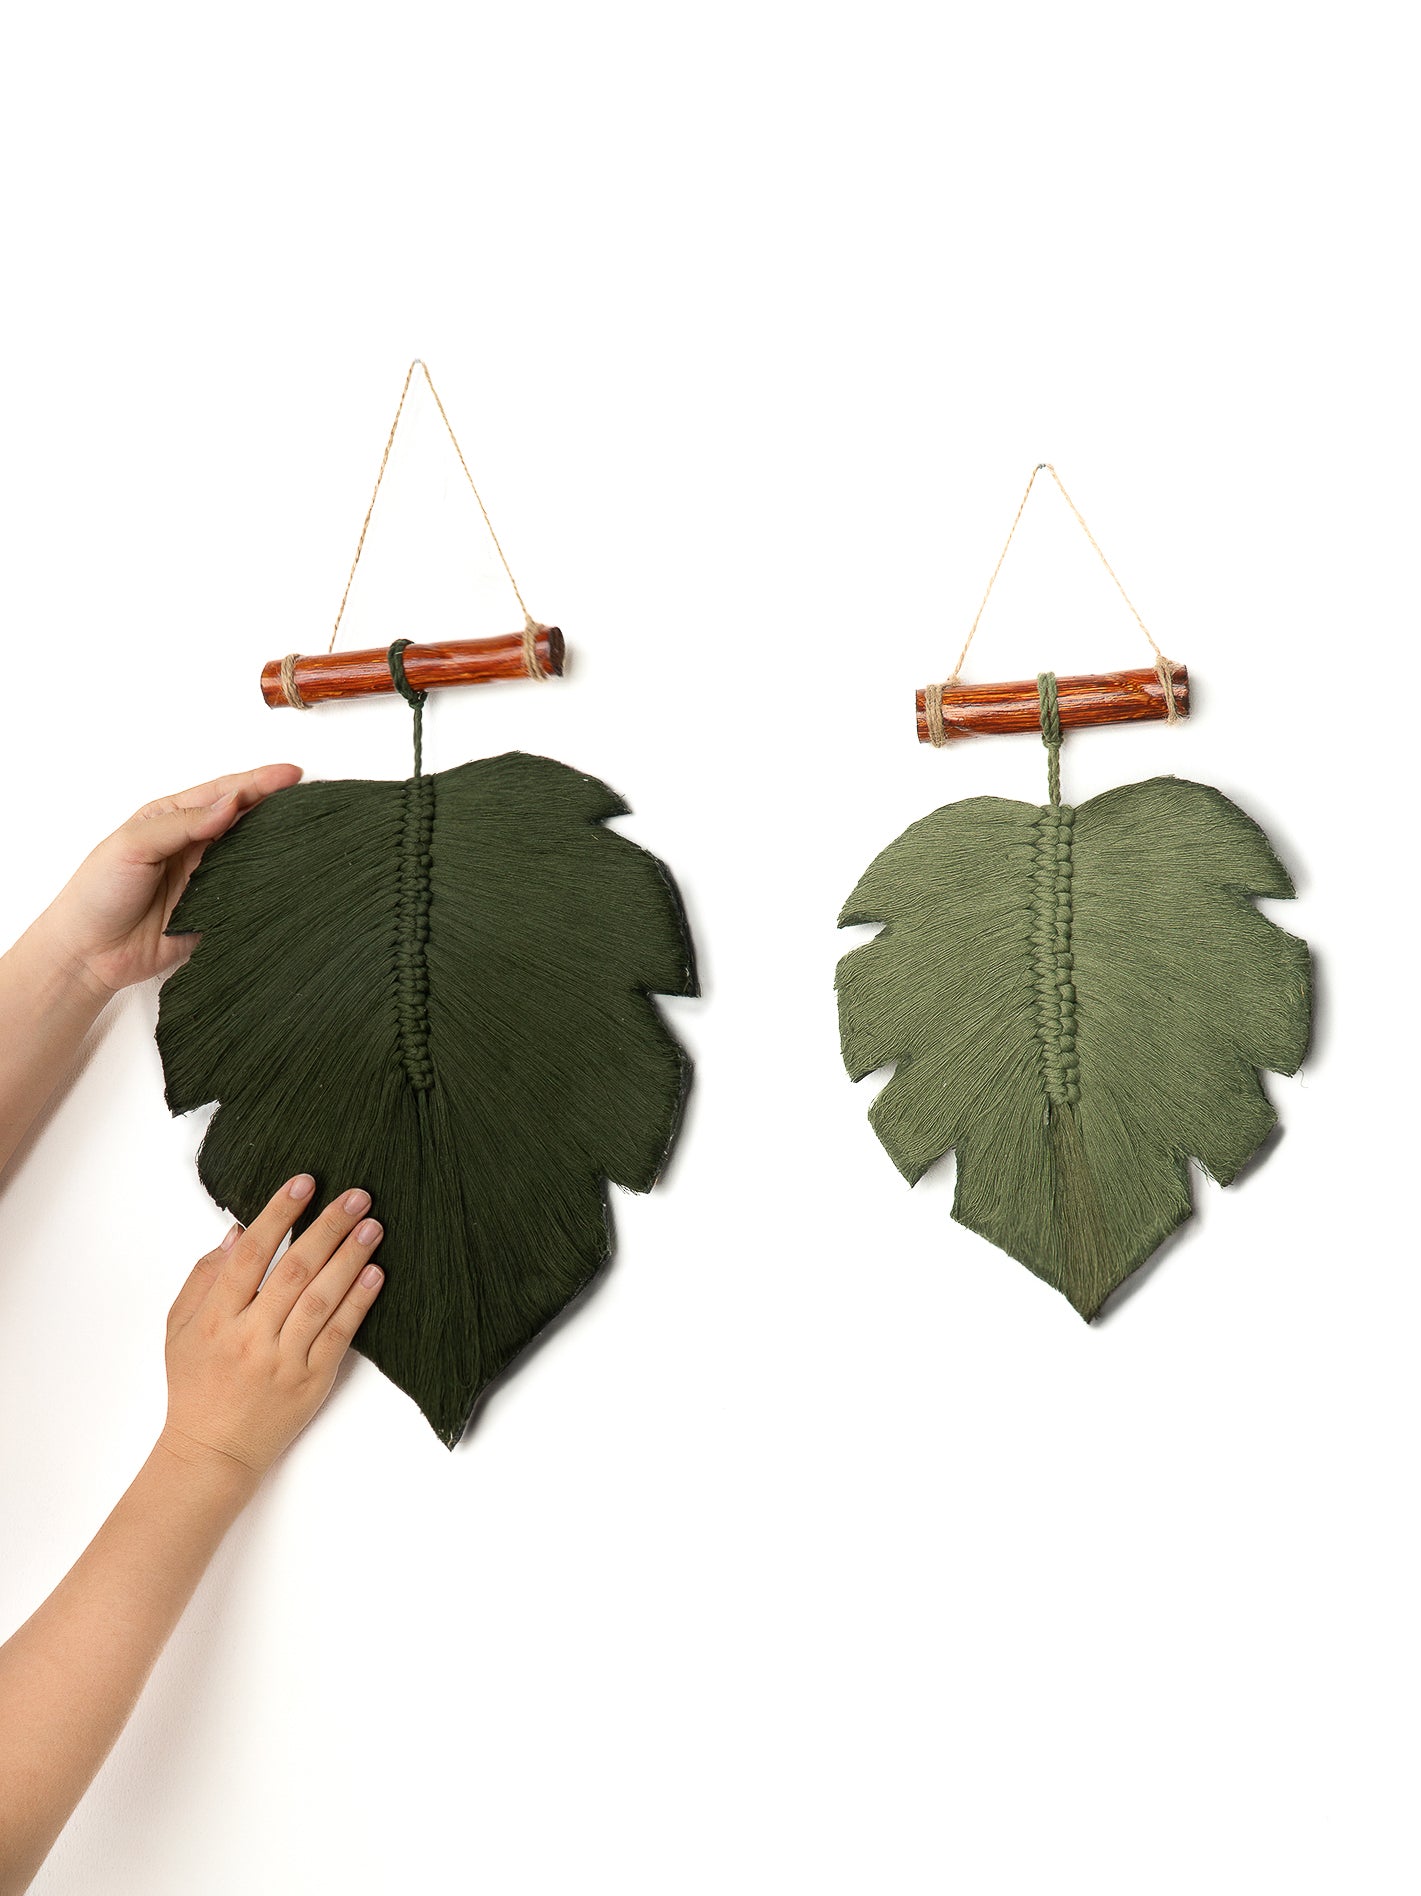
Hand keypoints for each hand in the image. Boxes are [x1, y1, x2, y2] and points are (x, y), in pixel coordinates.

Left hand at [37, 764, 301, 997]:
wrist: (88, 953)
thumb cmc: (98, 893)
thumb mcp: (132, 845)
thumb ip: (182, 823)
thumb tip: (230, 805)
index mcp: (173, 818)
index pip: (223, 793)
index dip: (259, 782)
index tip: (292, 774)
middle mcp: (194, 845)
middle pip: (245, 820)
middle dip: (278, 807)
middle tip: (310, 799)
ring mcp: (208, 878)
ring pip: (252, 854)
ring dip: (277, 843)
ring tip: (309, 831)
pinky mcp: (216, 912)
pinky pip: (249, 895)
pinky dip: (269, 885)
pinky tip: (289, 875)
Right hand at [159, 1175, 384, 1480]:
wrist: (213, 1451)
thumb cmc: (195, 1385)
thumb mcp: (179, 1329)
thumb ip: (204, 1278)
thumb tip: (237, 1232)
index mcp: (216, 1319)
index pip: (250, 1255)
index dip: (278, 1214)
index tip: (303, 1183)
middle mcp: (250, 1336)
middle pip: (294, 1270)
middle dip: (328, 1227)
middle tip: (356, 1195)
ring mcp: (283, 1359)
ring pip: (321, 1298)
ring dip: (350, 1258)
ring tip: (372, 1226)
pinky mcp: (312, 1380)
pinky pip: (340, 1333)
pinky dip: (359, 1301)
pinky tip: (375, 1273)